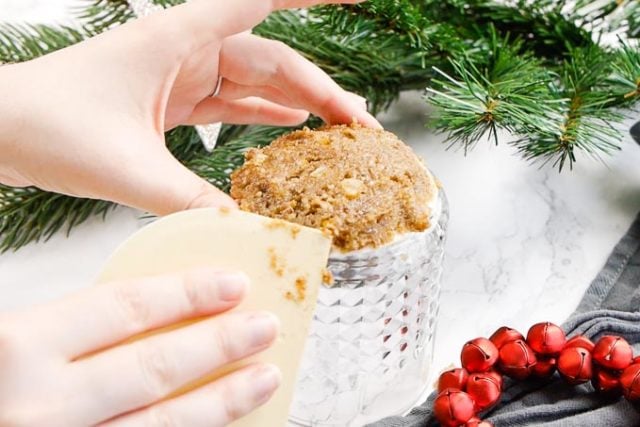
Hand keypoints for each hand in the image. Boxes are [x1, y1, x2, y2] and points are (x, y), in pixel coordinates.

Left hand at [0, 0, 378, 214]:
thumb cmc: (46, 124)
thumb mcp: (129, 169)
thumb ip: (192, 202)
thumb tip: (249, 233)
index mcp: (179, 40)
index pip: (261, 1)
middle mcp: (186, 52)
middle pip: (273, 62)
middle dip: (322, 91)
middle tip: (361, 128)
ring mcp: (181, 77)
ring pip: (256, 85)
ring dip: (298, 106)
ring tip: (340, 134)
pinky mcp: (174, 104)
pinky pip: (232, 106)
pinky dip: (263, 117)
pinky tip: (291, 130)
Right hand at [0, 268, 280, 425]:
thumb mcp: (3, 336)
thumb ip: (54, 323)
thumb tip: (141, 307)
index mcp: (14, 350)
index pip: (121, 310)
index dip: (185, 294)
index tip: (232, 284)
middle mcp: (39, 406)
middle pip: (151, 368)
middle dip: (217, 346)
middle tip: (265, 326)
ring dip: (220, 403)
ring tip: (265, 377)